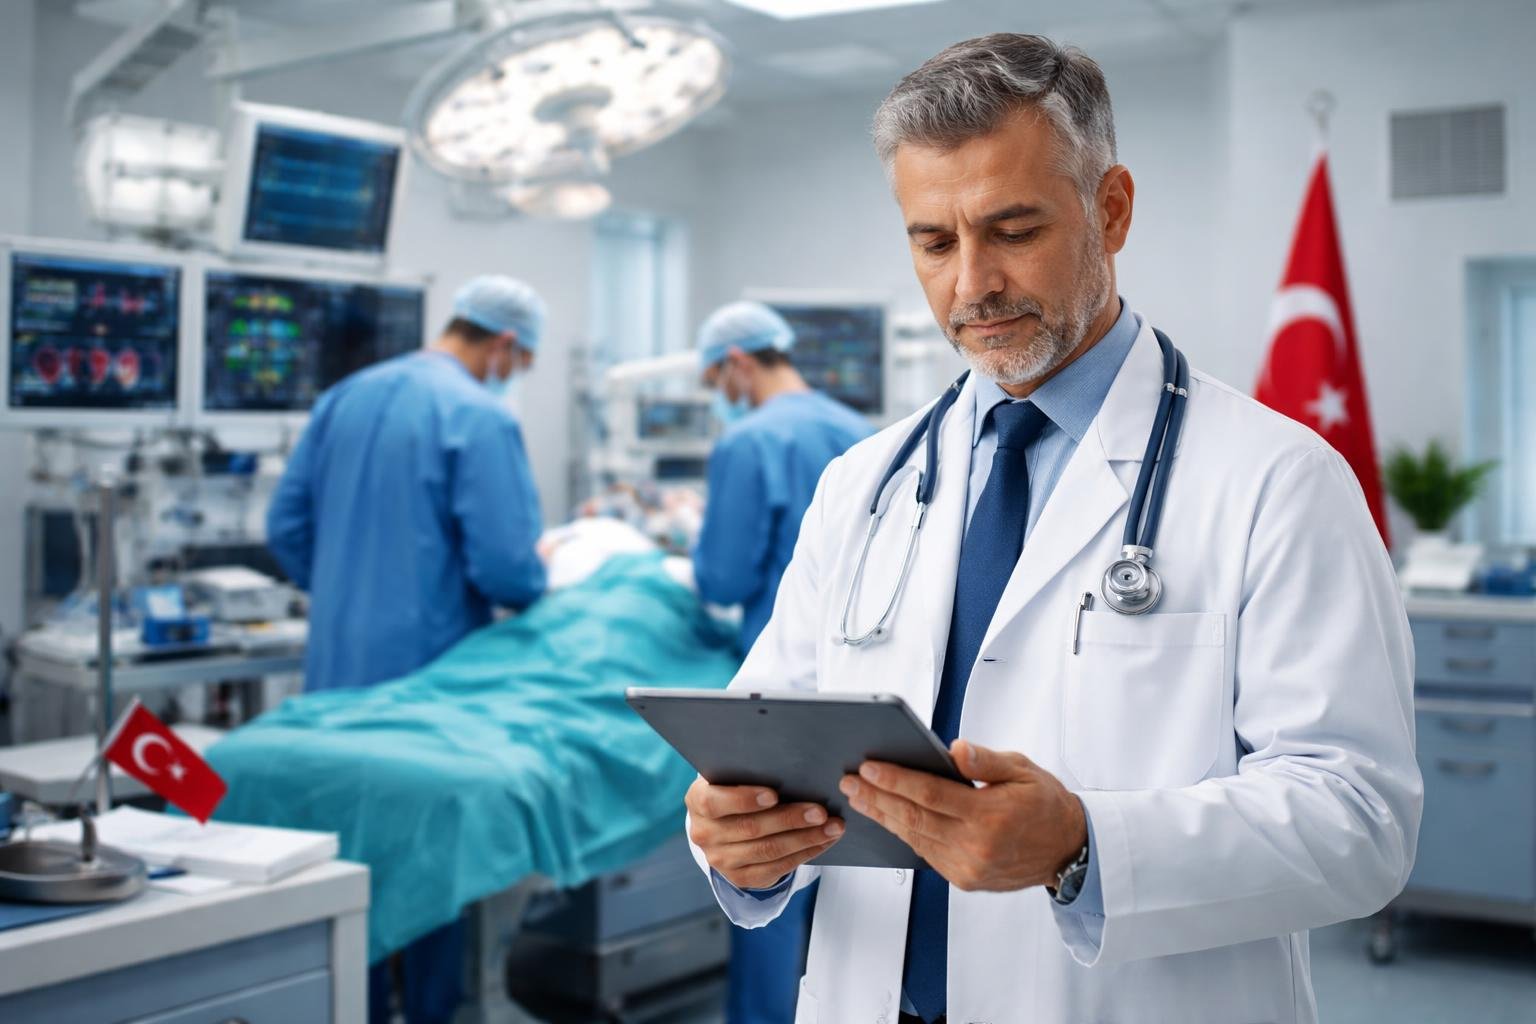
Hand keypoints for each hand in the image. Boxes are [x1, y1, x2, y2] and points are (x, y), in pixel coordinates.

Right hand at [685, 777, 844, 890]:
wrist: (724, 821)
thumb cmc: (737, 786)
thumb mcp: (734, 775)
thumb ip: (751, 770)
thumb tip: (793, 765)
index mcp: (698, 801)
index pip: (714, 802)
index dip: (743, 799)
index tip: (773, 794)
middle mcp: (704, 834)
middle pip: (750, 829)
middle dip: (790, 820)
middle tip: (820, 811)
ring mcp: (721, 860)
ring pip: (768, 852)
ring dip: (805, 839)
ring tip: (832, 827)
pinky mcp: (740, 878)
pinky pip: (776, 869)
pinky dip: (804, 854)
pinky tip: (823, 841)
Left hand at [838, 740, 1086, 892]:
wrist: (1068, 849)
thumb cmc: (1045, 804)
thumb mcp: (1023, 770)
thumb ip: (986, 760)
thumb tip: (955, 749)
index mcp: (990, 816)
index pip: (931, 795)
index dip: (896, 780)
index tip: (868, 767)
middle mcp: (976, 846)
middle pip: (914, 818)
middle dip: (877, 798)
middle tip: (849, 781)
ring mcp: (968, 867)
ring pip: (914, 838)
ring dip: (883, 816)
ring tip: (858, 796)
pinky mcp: (964, 879)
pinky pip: (925, 853)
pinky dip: (903, 833)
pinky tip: (886, 817)